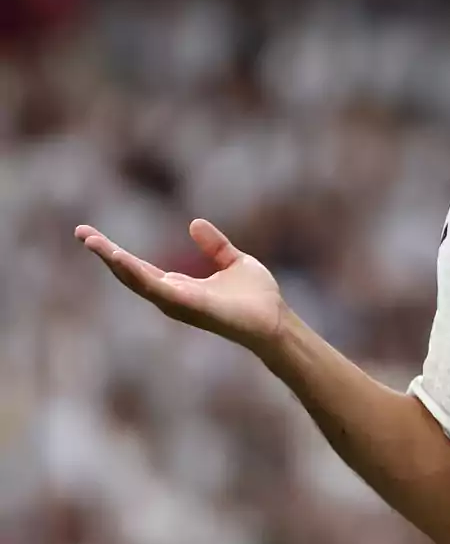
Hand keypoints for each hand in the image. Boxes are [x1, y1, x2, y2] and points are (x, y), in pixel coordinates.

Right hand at [75, 219, 285, 351]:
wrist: (275, 320)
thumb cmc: (257, 298)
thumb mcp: (234, 261)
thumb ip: (214, 245)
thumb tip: (193, 223)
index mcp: (180, 286)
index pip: (140, 267)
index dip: (116, 252)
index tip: (92, 235)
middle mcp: (173, 297)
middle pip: (130, 274)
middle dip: (105, 254)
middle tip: (81, 232)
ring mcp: (178, 303)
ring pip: (137, 281)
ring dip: (114, 261)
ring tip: (92, 241)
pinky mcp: (188, 306)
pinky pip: (157, 289)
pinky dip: (137, 274)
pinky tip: (120, 258)